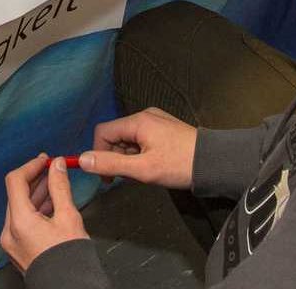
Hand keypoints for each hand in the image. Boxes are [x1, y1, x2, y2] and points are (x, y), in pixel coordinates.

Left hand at [1, 154, 88, 271]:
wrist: (70, 287)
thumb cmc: (71, 258)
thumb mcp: (69, 216)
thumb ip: (60, 187)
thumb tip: (56, 165)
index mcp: (19, 222)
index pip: (15, 181)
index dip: (31, 166)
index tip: (45, 160)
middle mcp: (9, 233)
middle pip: (16, 195)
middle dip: (34, 179)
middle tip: (51, 168)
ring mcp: (11, 243)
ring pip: (19, 209)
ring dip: (36, 194)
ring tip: (54, 184)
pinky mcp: (17, 250)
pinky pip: (21, 223)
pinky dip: (34, 211)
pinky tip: (51, 204)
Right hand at [77, 108, 196, 189]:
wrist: (214, 163)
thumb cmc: (179, 165)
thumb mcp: (142, 169)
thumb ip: (110, 164)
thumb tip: (82, 160)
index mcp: (138, 121)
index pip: (103, 132)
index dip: (98, 153)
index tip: (106, 176)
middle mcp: (145, 116)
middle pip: (116, 136)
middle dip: (116, 158)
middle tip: (130, 177)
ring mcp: (156, 122)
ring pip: (129, 140)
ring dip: (129, 158)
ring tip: (145, 173)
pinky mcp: (164, 129)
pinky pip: (142, 140)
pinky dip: (140, 154)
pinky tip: (153, 166)